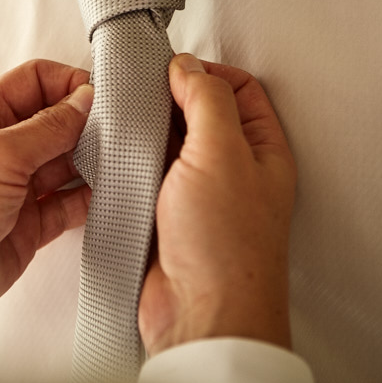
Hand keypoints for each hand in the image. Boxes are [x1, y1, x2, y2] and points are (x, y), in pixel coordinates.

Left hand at [0, 59, 92, 316]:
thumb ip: (47, 127)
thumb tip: (83, 99)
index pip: (33, 82)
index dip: (67, 83)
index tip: (100, 96)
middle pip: (54, 122)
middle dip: (86, 123)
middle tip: (116, 130)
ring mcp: (14, 188)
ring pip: (65, 164)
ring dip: (92, 162)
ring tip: (117, 160)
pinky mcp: (27, 226)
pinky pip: (68, 205)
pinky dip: (90, 199)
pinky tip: (107, 193)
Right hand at [139, 54, 295, 354]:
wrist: (201, 315)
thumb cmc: (228, 247)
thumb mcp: (222, 152)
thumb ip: (206, 99)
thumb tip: (188, 67)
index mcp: (261, 149)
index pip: (240, 88)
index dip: (206, 71)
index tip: (171, 71)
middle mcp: (234, 169)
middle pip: (201, 114)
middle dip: (171, 100)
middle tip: (144, 94)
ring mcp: (199, 193)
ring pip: (171, 144)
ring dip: (149, 133)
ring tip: (129, 125)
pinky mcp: (167, 216)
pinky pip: (148, 176)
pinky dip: (132, 163)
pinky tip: (120, 158)